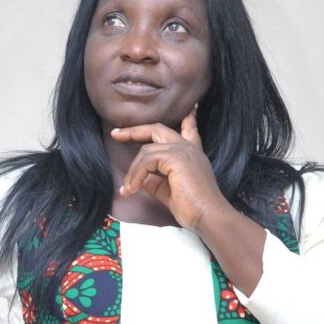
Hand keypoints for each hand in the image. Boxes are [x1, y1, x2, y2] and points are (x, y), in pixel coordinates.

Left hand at [111, 104, 225, 231]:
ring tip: (127, 189)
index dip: (188, 118)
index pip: (189, 128)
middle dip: (135, 130)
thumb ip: (155, 180)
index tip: (192, 106)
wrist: (207, 216)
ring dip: (133, 171)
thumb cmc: (192, 208)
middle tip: (116, 134)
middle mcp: (188, 147)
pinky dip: (136, 175)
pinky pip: (146, 161)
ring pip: (146, 150)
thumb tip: (140, 178)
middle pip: (158, 129)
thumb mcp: (168, 190)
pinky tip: (132, 189)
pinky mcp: (176, 157)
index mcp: (191, 153)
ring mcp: (182, 150)